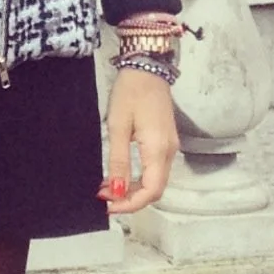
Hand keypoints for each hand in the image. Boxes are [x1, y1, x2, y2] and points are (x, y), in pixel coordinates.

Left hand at [99, 68, 178, 214]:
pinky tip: (119, 175)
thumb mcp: (118, 126)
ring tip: (107, 188)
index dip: (130, 204)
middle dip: (130, 200)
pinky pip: (155, 170)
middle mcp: (169, 152)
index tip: (108, 205)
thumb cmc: (130, 93)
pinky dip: (139, 179)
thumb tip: (115, 190)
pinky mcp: (166, 142)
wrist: (147, 68)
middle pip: (155, 189)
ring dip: (133, 190)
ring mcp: (170, 147)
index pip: (151, 190)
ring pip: (155, 181)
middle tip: (104, 198)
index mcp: (158, 149)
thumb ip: (118, 161)